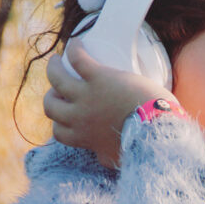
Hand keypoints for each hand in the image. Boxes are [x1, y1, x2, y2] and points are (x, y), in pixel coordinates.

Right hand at [43, 40, 176, 167]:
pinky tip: (77, 43)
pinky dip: (75, 49)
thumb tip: (104, 160)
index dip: (59, 123)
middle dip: (52, 97)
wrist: (154, 128)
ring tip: (57, 60)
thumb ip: (106, 157)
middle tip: (60, 89)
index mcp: (82, 137)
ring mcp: (86, 95)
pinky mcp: (98, 77)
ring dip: (54, 68)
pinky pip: (78, 59)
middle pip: (51, 106)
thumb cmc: (140, 144)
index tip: (65, 116)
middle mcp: (78, 116)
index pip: (59, 132)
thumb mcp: (115, 158)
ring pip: (57, 78)